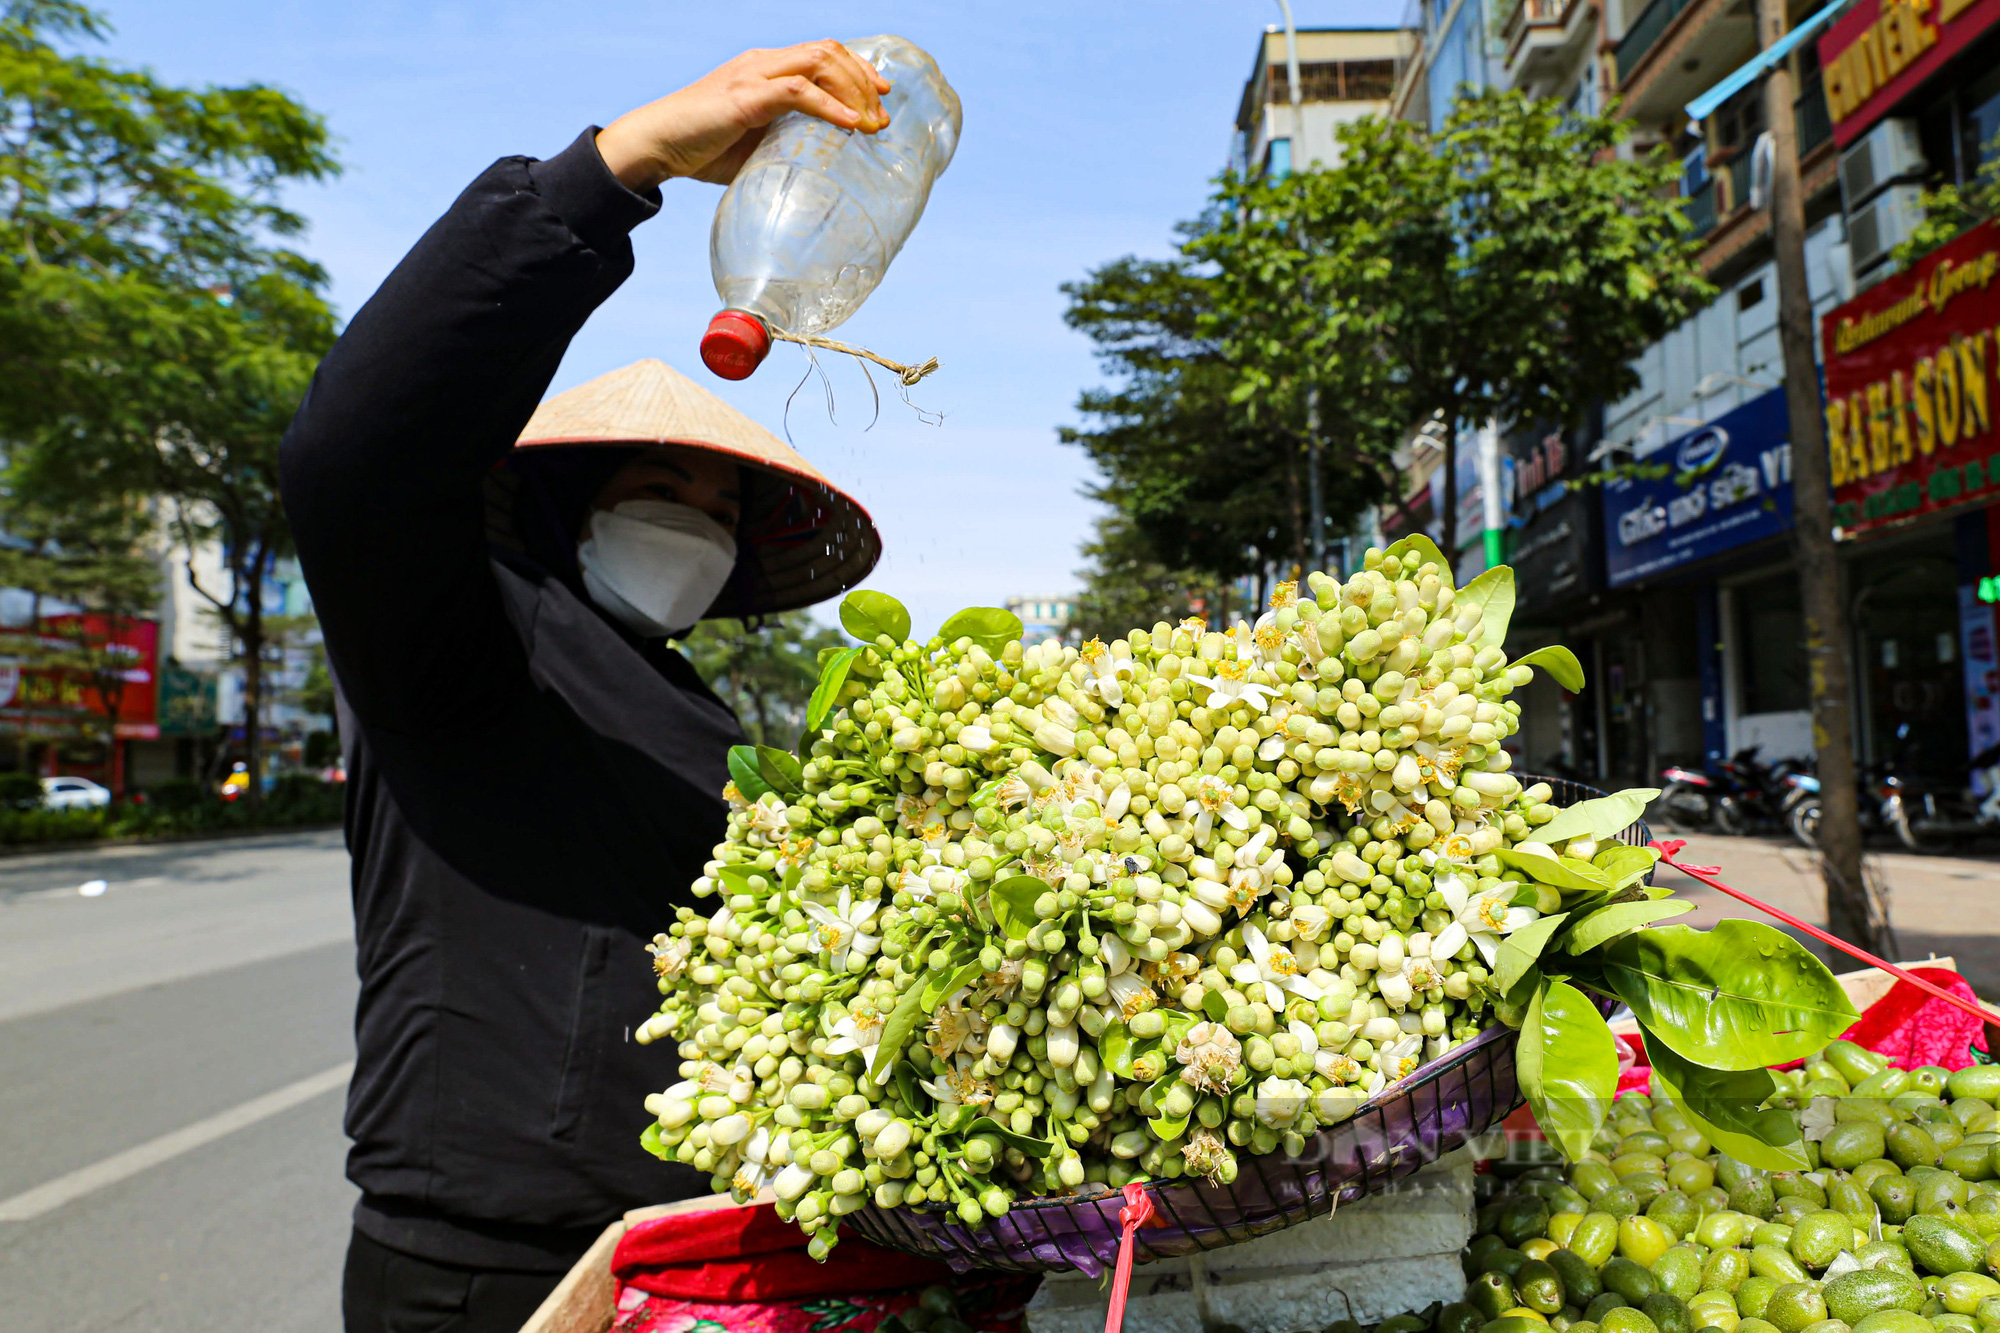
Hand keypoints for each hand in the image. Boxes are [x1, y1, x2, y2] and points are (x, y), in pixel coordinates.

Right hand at [596, 41, 890, 190]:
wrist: (656, 144)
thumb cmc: (701, 147)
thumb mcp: (754, 142)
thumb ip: (784, 141)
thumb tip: (819, 165)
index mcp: (765, 69)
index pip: (822, 53)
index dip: (857, 70)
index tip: (880, 98)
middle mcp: (762, 63)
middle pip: (828, 51)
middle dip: (863, 80)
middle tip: (883, 115)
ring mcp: (753, 75)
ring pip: (820, 63)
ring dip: (854, 91)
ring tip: (872, 123)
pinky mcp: (746, 97)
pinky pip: (798, 92)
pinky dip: (830, 106)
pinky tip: (850, 124)